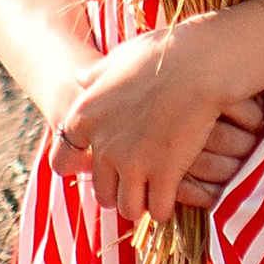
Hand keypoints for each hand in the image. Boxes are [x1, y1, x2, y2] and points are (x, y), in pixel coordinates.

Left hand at [48, 26, 263, 222]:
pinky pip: (158, 209)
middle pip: (101, 192)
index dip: (79, 167)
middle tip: (137, 182)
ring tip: (156, 193)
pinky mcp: (163, 174)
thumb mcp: (121, 58)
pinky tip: (174, 194)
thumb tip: (79, 77)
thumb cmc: (164, 54)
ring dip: (142, 203)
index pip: (61, 161)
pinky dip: (166, 206)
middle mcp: (103, 145)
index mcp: (85, 117)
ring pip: (128, 207)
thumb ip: (97, 75)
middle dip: (119, 190)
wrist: (202, 63)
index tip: (98, 166)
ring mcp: (132, 163)